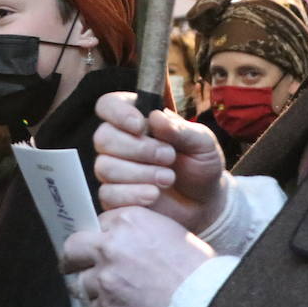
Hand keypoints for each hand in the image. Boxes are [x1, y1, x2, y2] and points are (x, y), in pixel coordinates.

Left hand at [61, 207, 214, 306]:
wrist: (202, 299)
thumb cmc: (194, 266)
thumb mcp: (168, 230)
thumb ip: (138, 232)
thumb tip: (121, 242)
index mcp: (128, 220)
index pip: (99, 223)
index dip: (101, 235)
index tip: (101, 245)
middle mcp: (111, 246)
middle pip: (73, 248)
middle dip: (73, 257)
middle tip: (74, 264)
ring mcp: (105, 278)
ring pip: (80, 283)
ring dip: (91, 288)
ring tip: (106, 293)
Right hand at [93, 91, 228, 232]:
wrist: (204, 201)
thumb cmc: (200, 164)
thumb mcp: (202, 143)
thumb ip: (181, 129)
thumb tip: (155, 116)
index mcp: (136, 118)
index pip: (108, 105)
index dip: (118, 113)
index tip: (140, 126)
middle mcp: (119, 142)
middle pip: (103, 137)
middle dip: (138, 148)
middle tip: (169, 156)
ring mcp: (113, 170)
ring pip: (105, 167)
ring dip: (140, 173)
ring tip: (168, 178)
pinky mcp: (113, 197)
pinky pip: (108, 194)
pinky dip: (133, 195)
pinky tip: (154, 194)